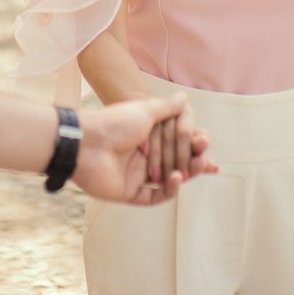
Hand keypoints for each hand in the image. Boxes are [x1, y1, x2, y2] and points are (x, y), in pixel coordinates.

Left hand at [72, 95, 217, 204]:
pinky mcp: (130, 192)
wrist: (86, 142)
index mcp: (147, 137)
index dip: (194, 144)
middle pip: (177, 163)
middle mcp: (144, 157)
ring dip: (186, 174)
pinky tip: (177, 178)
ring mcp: (137, 176)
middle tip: (207, 159)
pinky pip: (154, 196)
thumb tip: (185, 98)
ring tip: (199, 166)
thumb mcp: (144, 111)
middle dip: (195, 161)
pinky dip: (169, 189)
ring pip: (169, 180)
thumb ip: (167, 108)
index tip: (206, 141)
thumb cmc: (114, 122)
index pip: (177, 143)